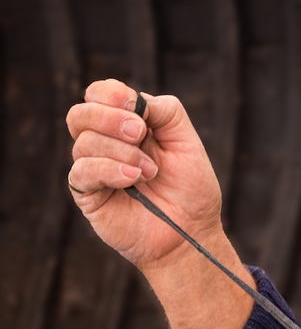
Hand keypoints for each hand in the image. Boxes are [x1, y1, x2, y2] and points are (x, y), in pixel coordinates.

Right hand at [65, 79, 253, 328]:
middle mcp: (106, 145)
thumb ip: (166, 112)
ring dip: (123, 152)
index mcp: (128, 127)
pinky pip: (82, 171)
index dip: (110, 94)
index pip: (100, 95)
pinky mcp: (88, 195)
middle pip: (80, 114)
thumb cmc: (192, 191)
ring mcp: (94, 169)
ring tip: (150, 172)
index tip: (133, 105)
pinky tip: (133, 179)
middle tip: (140, 134)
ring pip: (84, 142)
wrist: (192, 233)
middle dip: (110, 118)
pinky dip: (109, 169)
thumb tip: (136, 100)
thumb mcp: (188, 144)